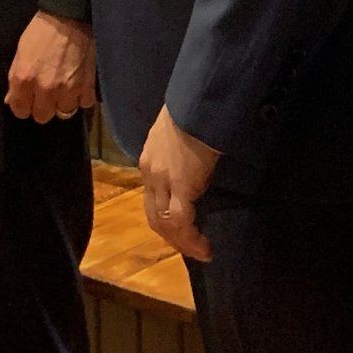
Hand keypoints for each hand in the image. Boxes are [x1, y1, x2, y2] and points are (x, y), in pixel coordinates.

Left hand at [5, 10, 97, 122]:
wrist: (71, 16)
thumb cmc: (42, 30)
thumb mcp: (21, 51)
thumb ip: (15, 79)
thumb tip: (11, 100)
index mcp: (24, 79)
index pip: (20, 111)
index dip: (24, 105)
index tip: (29, 98)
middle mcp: (45, 89)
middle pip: (42, 116)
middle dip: (43, 106)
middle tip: (47, 94)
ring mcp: (68, 89)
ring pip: (64, 112)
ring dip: (64, 102)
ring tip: (65, 89)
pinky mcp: (87, 85)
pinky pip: (84, 103)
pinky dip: (82, 96)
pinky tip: (79, 85)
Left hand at [140, 105, 219, 262]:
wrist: (198, 100)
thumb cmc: (193, 110)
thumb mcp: (177, 133)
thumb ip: (179, 153)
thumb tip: (194, 167)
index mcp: (149, 160)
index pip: (151, 199)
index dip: (165, 218)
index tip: (182, 230)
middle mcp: (150, 173)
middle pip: (154, 216)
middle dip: (171, 237)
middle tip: (190, 249)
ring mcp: (162, 180)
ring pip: (165, 223)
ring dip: (181, 242)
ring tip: (199, 252)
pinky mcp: (180, 184)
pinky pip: (181, 220)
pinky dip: (191, 239)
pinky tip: (204, 247)